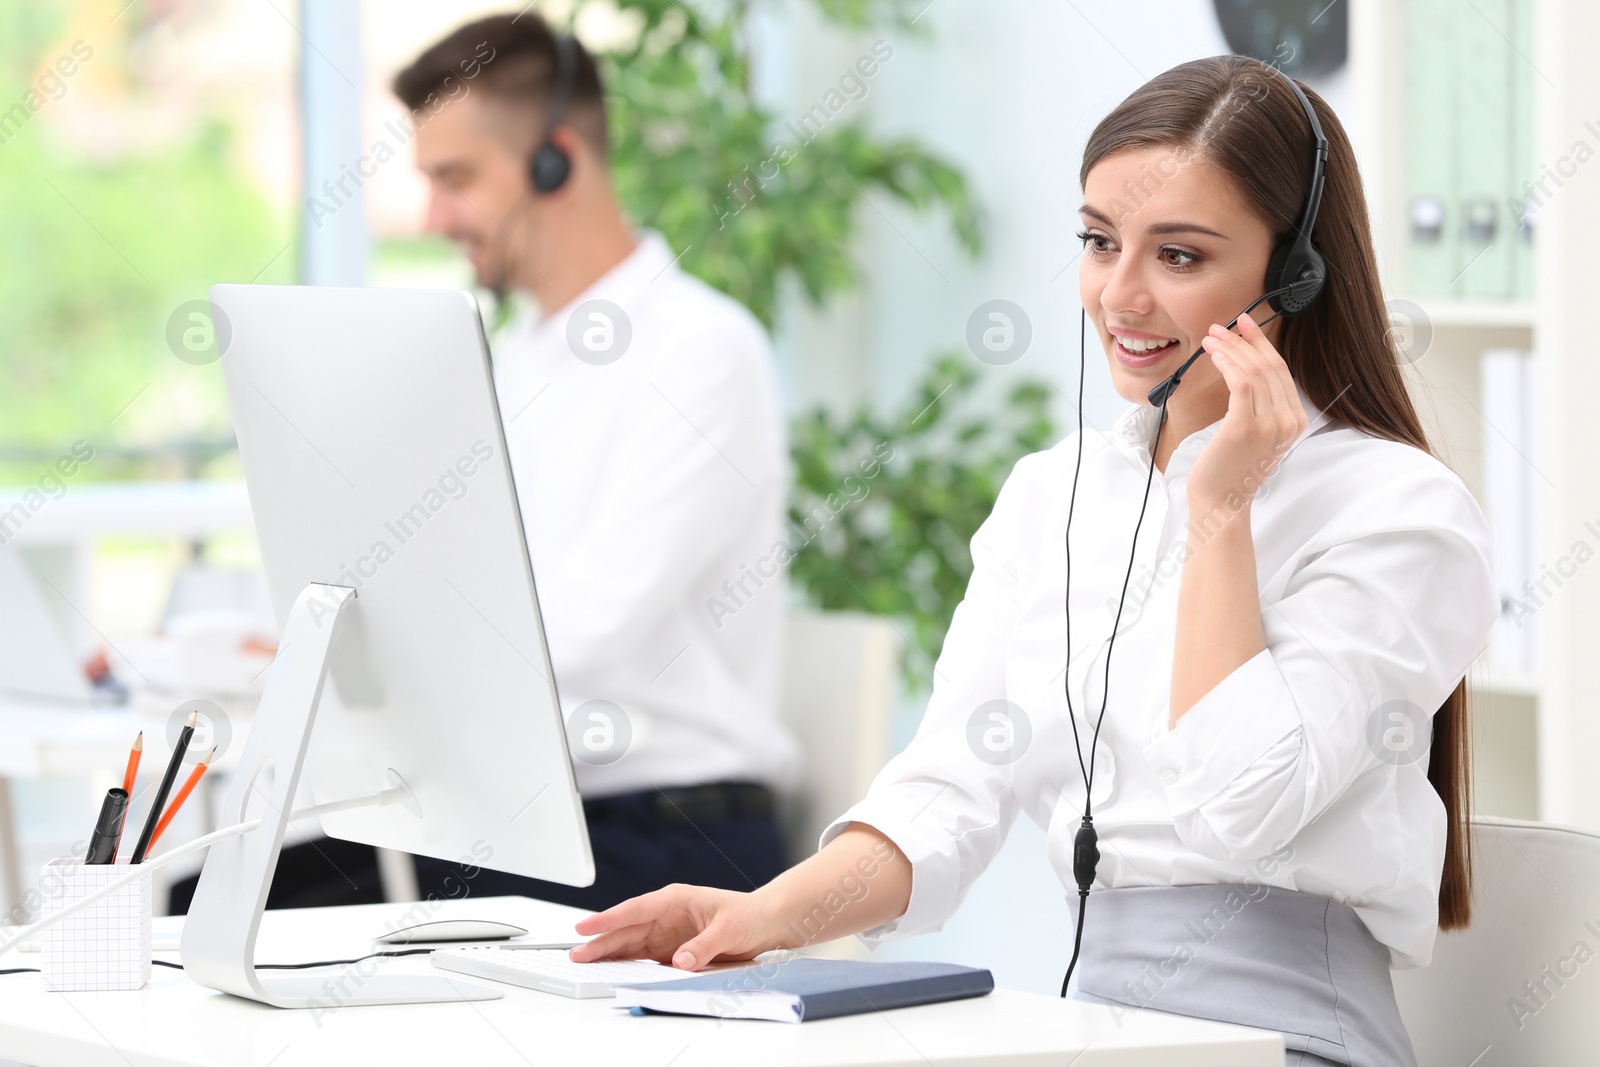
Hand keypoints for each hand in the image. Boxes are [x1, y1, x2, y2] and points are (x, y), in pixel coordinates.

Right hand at [570, 883, 781, 969]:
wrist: (766, 922)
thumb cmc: (748, 915)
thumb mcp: (729, 929)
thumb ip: (703, 946)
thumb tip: (680, 961)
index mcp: (675, 899)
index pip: (635, 909)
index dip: (609, 919)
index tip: (586, 927)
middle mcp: (666, 915)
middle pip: (626, 929)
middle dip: (600, 941)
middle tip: (576, 954)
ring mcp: (667, 932)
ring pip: (631, 943)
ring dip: (609, 953)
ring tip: (585, 964)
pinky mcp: (672, 948)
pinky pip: (644, 957)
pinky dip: (627, 964)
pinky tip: (612, 971)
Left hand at [1189, 311, 1306, 508]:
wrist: (1222, 501)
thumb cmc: (1231, 468)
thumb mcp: (1257, 434)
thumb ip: (1261, 406)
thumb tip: (1245, 368)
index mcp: (1296, 421)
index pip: (1281, 371)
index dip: (1262, 343)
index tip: (1246, 324)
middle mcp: (1288, 421)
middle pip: (1269, 366)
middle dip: (1245, 340)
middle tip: (1222, 326)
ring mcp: (1269, 424)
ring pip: (1254, 371)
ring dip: (1231, 348)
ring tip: (1211, 338)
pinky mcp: (1244, 427)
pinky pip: (1240, 383)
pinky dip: (1228, 364)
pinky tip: (1215, 354)